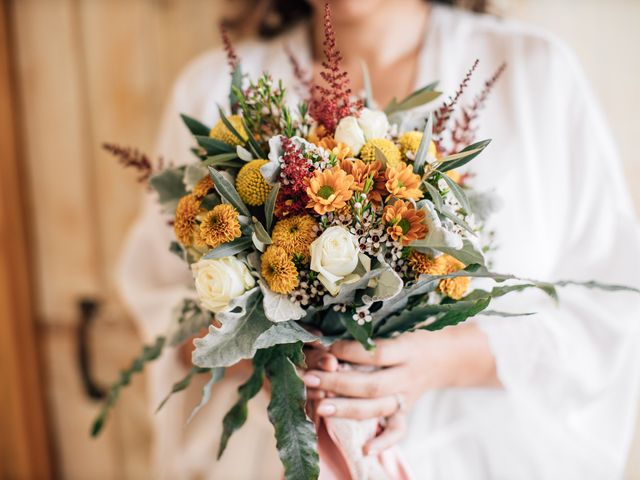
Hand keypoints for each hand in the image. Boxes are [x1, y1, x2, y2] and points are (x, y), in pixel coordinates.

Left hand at [303, 324, 498, 450]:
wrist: (447, 355)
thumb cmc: (413, 333)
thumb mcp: (398, 325)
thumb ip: (370, 331)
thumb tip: (329, 335)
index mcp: (407, 349)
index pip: (377, 354)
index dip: (349, 352)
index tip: (326, 348)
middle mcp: (408, 375)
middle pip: (372, 385)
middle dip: (337, 384)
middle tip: (309, 379)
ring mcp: (408, 396)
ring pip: (378, 408)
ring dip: (347, 410)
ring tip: (320, 407)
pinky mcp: (407, 410)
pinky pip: (399, 430)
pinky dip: (384, 442)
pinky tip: (365, 449)